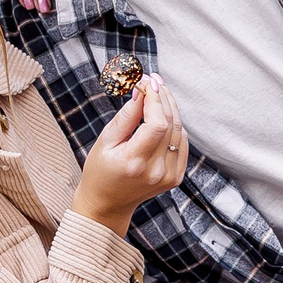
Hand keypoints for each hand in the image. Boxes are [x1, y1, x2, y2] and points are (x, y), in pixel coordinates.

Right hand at [70, 77, 186, 233]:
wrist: (108, 203)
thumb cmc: (100, 170)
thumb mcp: (106, 140)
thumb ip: (126, 116)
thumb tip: (142, 91)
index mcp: (134, 162)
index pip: (157, 124)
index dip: (155, 99)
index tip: (148, 82)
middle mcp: (156, 171)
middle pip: (170, 125)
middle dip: (163, 98)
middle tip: (154, 80)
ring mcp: (169, 176)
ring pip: (179, 131)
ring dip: (171, 108)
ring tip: (158, 92)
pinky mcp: (176, 177)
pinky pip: (181, 143)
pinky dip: (175, 125)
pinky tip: (164, 114)